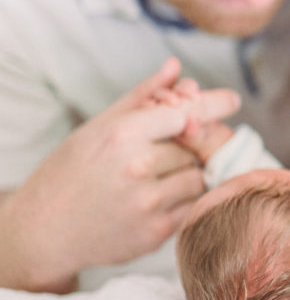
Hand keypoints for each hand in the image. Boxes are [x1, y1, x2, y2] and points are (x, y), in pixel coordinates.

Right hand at [0, 58, 239, 291]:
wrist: (46, 229)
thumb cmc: (73, 170)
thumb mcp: (99, 127)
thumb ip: (143, 96)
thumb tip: (175, 66)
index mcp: (122, 135)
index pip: (186, 114)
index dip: (209, 106)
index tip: (232, 100)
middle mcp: (137, 168)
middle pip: (195, 146)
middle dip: (188, 146)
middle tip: (168, 150)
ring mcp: (148, 203)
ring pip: (199, 177)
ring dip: (189, 174)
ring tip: (158, 176)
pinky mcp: (157, 233)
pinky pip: (194, 206)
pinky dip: (184, 200)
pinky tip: (158, 198)